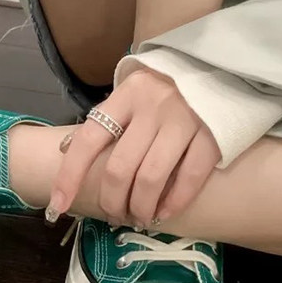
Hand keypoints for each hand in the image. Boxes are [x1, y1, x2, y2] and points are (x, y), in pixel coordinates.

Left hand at [49, 68, 221, 228]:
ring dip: (141, 208)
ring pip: (151, 179)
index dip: (70, 176)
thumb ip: (111, 120)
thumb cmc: (169, 86)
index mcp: (127, 95)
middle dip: (113, 202)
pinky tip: (165, 212)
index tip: (58, 206)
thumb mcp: (134, 94)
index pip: (89, 140)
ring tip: (140, 217)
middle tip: (116, 215)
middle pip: (120, 168)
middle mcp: (152, 106)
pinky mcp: (213, 135)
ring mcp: (184, 120)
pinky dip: (174, 203)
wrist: (223, 66)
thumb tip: (70, 152)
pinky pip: (189, 179)